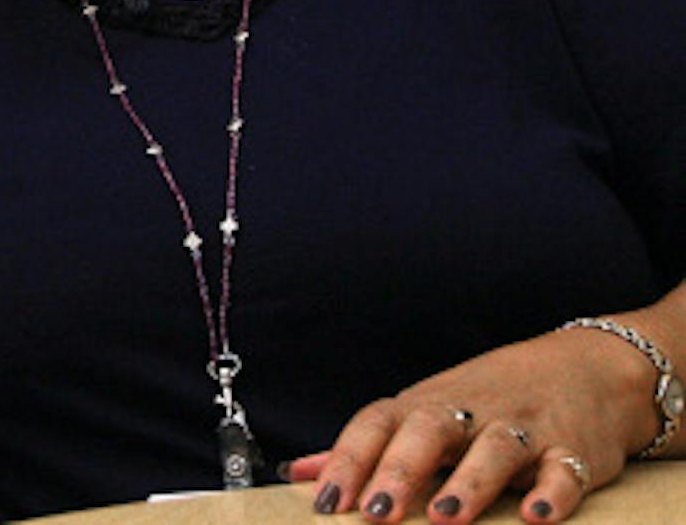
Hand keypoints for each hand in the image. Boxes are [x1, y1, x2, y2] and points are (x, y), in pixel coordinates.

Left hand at [287, 327, 654, 521]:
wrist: (581, 368)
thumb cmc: (483, 400)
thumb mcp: (421, 415)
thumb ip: (365, 449)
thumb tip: (298, 472)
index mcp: (422, 406)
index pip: (375, 426)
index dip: (349, 461)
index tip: (328, 502)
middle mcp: (467, 413)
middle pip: (427, 431)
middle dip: (400, 470)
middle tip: (378, 514)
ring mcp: (521, 428)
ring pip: (494, 449)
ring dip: (470, 483)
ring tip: (447, 518)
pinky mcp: (572, 449)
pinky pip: (563, 468)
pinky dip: (553, 491)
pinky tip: (538, 516)